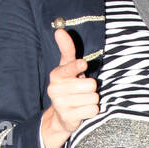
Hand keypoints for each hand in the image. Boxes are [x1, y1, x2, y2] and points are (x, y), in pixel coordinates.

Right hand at [41, 27, 98, 147]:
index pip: (69, 68)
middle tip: (83, 90)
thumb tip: (60, 30)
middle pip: (91, 84)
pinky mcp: (68, 117)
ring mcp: (60, 104)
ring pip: (93, 98)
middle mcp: (55, 89)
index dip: (78, 67)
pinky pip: (93, 110)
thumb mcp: (67, 67)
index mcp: (56, 74)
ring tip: (82, 100)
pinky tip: (82, 110)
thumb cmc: (68, 86)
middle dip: (91, 88)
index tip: (83, 64)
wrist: (60, 115)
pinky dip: (91, 110)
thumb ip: (66, 49)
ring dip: (92, 100)